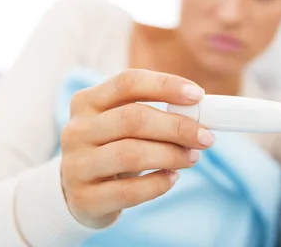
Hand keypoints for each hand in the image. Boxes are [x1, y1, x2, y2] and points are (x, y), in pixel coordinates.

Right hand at [60, 69, 213, 228]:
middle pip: (132, 119)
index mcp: (87, 101)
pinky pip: (129, 190)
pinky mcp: (83, 198)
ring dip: (171, 155)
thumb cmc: (112, 149)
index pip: (128, 82)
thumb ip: (153, 113)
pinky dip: (158, 183)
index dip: (165, 85)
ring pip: (131, 154)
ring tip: (192, 157)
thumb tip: (200, 113)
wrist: (79, 195)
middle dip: (176, 127)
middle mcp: (76, 130)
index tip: (198, 95)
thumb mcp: (122, 126)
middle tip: (205, 137)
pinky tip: (172, 177)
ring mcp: (76, 165)